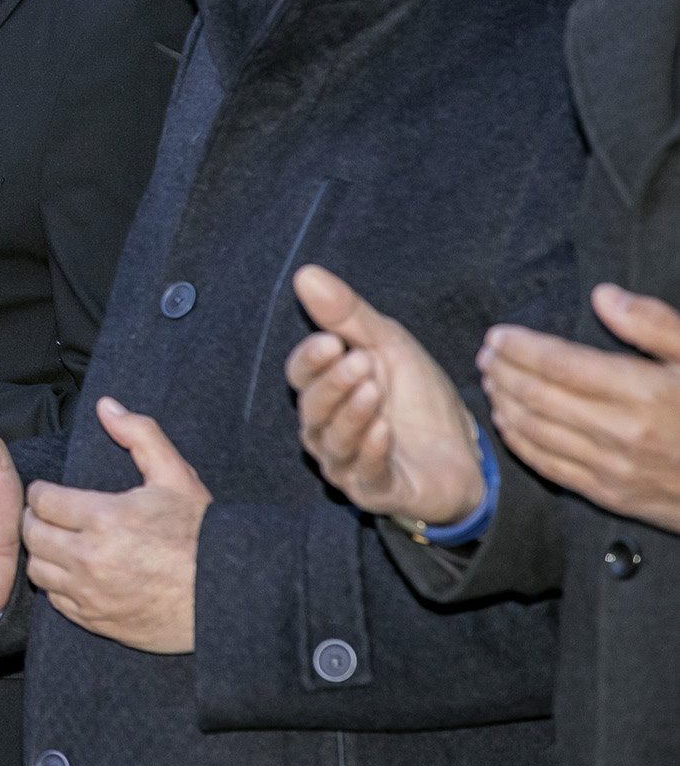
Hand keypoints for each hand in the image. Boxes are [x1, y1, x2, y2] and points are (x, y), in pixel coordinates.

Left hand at [21, 397, 210, 654]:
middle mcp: (90, 559)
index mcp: (104, 518)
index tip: (52, 492)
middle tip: (51, 515)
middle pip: (32, 534)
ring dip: (44, 553)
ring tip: (61, 543)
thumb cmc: (202, 534)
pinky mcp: (97, 622)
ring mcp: (91, 594)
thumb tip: (106, 406)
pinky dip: (59, 587)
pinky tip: (76, 574)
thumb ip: (139, 434)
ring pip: (38, 570)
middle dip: (36, 519)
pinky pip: (57, 602)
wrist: (228, 595)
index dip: (43, 492)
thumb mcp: (176, 476)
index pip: (42, 500)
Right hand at [285, 265, 485, 524]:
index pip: (301, 375)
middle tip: (361, 362)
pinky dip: (372, 451)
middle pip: (312, 408)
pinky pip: (365, 473)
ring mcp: (347, 464)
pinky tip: (386, 430)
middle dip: (334, 385)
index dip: (312, 360)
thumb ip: (347, 315)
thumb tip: (306, 274)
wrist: (464, 450)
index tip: (333, 342)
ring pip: (333, 441)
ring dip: (352, 415)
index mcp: (325, 393)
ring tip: (375, 391)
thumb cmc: (418, 397)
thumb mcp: (389, 346)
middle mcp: (325, 430)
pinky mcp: (376, 491)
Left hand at [481, 284, 679, 534]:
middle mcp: (621, 433)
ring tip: (489, 380)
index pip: (557, 363)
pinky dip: (519, 442)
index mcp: (644, 392)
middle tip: (485, 353)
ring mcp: (614, 469)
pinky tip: (507, 423)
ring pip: (535, 431)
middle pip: (537, 395)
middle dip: (503, 371)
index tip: (499, 333)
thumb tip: (604, 296)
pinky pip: (549, 467)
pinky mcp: (613, 496)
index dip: (519, 346)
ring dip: (503, 402)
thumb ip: (654, 324)